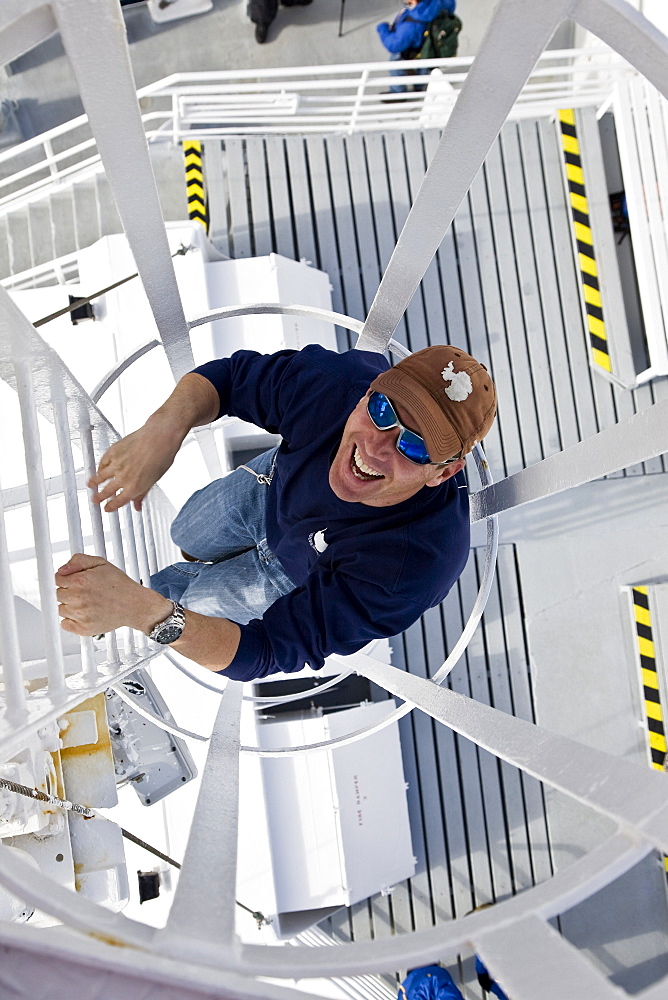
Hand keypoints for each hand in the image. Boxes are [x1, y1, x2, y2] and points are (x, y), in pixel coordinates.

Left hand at [55, 553, 171, 635]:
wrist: (134, 605)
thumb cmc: (120, 585)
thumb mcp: (101, 563)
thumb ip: (79, 561)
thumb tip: (62, 569)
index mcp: (80, 581)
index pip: (57, 579)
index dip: (65, 578)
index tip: (72, 580)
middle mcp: (78, 598)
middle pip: (58, 594)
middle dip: (68, 591)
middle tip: (82, 591)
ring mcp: (80, 615)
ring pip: (61, 609)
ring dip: (69, 605)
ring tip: (85, 602)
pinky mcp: (83, 628)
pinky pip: (65, 624)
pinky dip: (70, 620)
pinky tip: (82, 613)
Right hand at [88, 422, 180, 512]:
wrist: (159, 437)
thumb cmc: (162, 456)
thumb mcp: (154, 480)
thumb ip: (142, 494)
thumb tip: (137, 505)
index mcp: (134, 487)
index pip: (119, 501)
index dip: (111, 506)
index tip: (107, 508)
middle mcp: (123, 477)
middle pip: (107, 491)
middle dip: (99, 497)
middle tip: (95, 499)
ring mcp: (116, 464)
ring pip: (101, 476)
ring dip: (94, 482)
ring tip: (90, 485)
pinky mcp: (113, 452)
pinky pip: (102, 462)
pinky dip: (99, 467)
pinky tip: (98, 469)